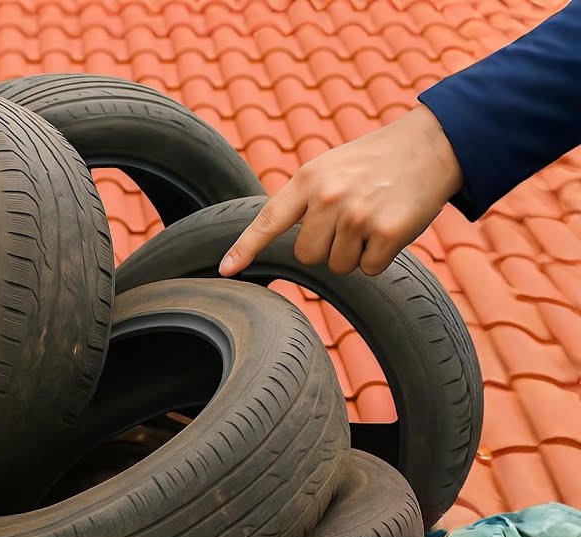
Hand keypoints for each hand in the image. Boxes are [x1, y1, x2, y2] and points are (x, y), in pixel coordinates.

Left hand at [219, 105, 463, 276]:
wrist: (431, 145)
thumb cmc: (373, 162)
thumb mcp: (328, 168)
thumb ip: (303, 200)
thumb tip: (279, 241)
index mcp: (308, 180)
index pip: (268, 220)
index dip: (245, 248)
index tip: (226, 270)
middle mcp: (329, 197)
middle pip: (307, 256)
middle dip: (327, 247)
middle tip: (350, 219)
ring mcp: (359, 215)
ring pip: (339, 266)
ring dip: (356, 252)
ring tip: (372, 217)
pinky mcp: (390, 232)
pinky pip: (370, 268)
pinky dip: (381, 257)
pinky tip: (391, 226)